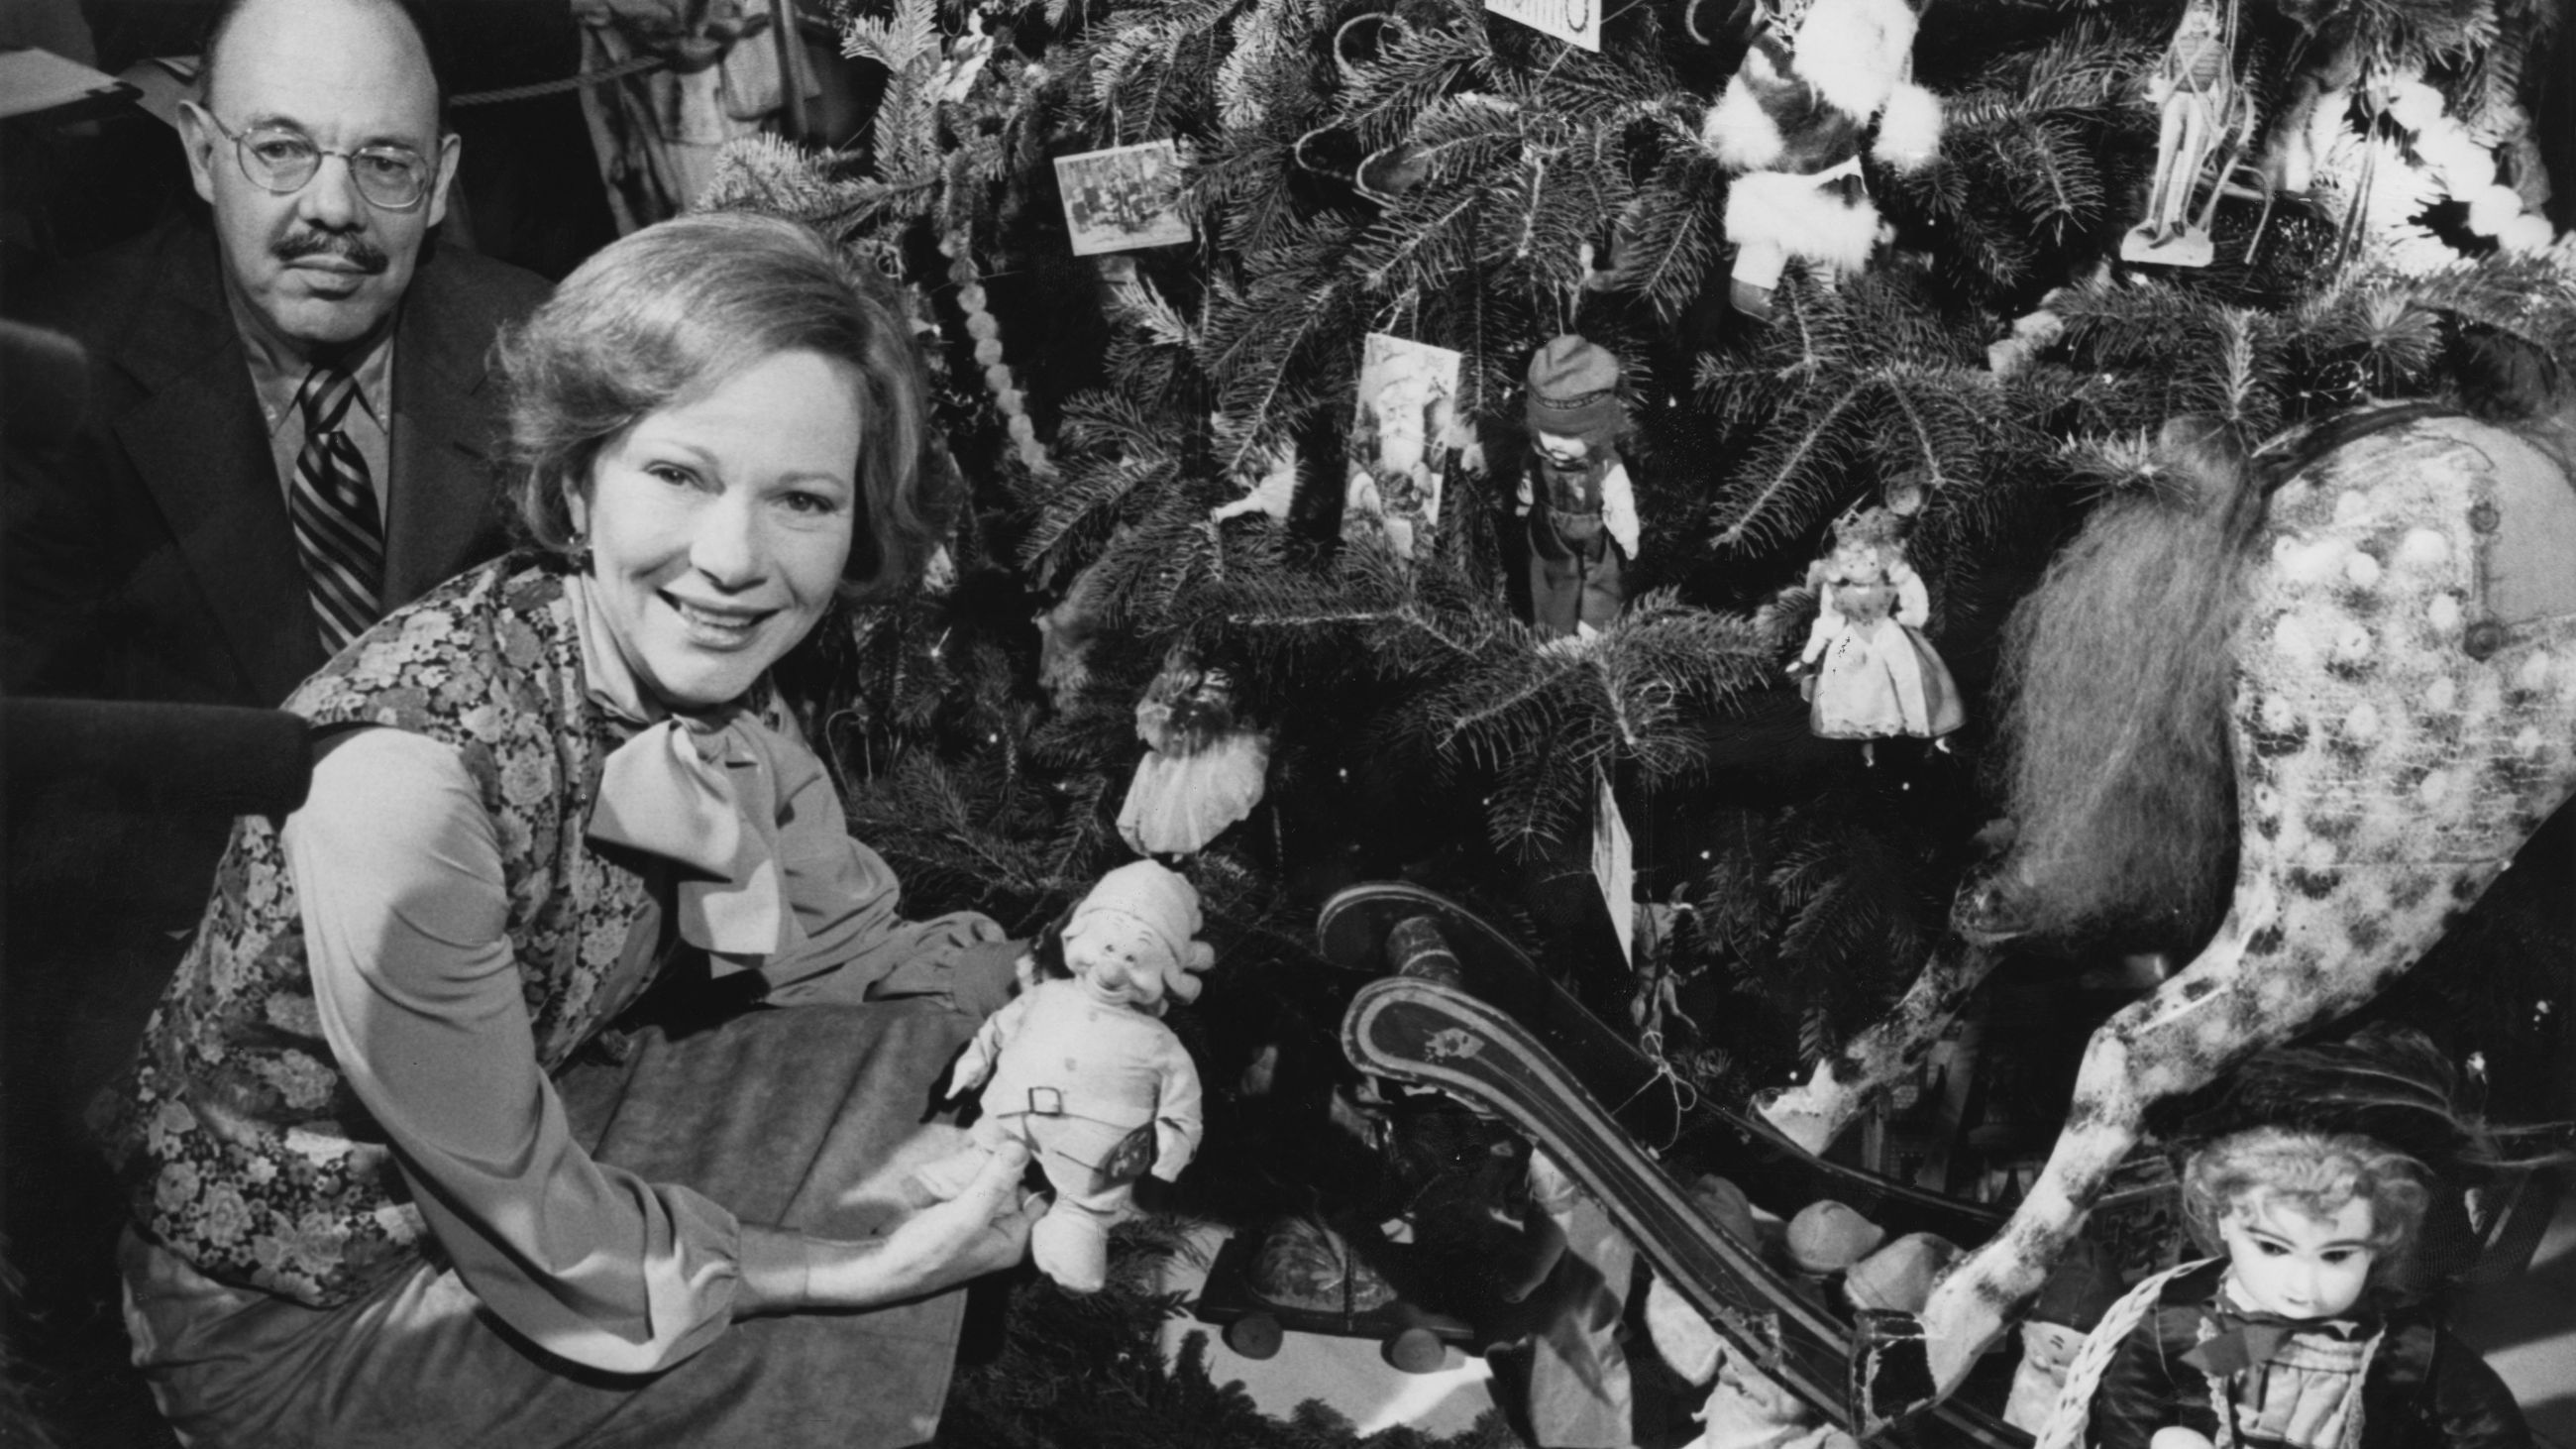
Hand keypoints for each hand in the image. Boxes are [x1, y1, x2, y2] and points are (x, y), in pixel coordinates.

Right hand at [783, 1143, 1042, 1310]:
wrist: (880, 1266)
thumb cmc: (927, 1251)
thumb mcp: (966, 1216)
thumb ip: (995, 1182)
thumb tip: (1021, 1147)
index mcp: (1013, 1239)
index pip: (1041, 1198)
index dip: (1044, 1169)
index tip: (1046, 1137)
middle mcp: (1000, 1229)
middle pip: (1019, 1184)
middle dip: (1017, 1157)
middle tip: (1021, 1122)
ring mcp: (978, 1217)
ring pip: (996, 1178)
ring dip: (995, 1155)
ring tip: (1001, 1123)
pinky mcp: (957, 1207)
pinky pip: (975, 1178)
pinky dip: (975, 1161)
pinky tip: (977, 1138)